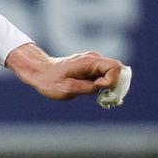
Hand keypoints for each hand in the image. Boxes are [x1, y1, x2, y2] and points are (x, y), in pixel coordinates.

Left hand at [4, 43, 132, 106]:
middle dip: (116, 85)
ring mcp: (94, 62)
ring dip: (112, 87)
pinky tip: (100, 95)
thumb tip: (102, 87)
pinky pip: (107, 75)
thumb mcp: (67, 89)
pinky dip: (107, 86)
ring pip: (114, 73)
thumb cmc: (50, 81)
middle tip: (106, 98)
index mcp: (89, 61)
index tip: (97, 88)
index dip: (112, 81)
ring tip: (102, 98)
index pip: (115, 67)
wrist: (38, 72)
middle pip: (118, 70)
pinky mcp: (92, 67)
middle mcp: (94, 59)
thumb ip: (88, 88)